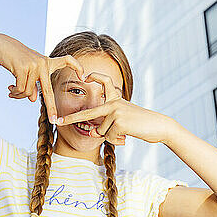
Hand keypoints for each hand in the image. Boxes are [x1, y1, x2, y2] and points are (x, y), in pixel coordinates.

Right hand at [0, 34, 83, 122]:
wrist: (0, 45)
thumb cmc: (15, 59)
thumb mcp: (27, 72)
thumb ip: (33, 85)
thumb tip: (33, 99)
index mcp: (47, 62)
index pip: (67, 60)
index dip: (77, 66)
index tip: (83, 76)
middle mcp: (43, 63)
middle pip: (49, 91)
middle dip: (51, 108)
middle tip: (54, 121)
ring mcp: (34, 65)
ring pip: (29, 93)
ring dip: (19, 95)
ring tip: (12, 91)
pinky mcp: (24, 68)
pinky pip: (21, 89)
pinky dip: (15, 92)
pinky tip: (9, 88)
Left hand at [55, 72, 173, 144]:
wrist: (159, 126)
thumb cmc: (141, 124)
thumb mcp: (121, 123)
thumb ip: (105, 125)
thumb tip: (92, 132)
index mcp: (115, 99)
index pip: (104, 82)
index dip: (95, 77)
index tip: (83, 76)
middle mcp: (114, 103)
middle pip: (88, 113)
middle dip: (72, 119)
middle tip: (58, 122)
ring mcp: (116, 111)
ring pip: (102, 131)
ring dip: (112, 136)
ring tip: (126, 132)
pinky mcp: (119, 122)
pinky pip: (109, 137)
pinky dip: (117, 140)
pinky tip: (128, 135)